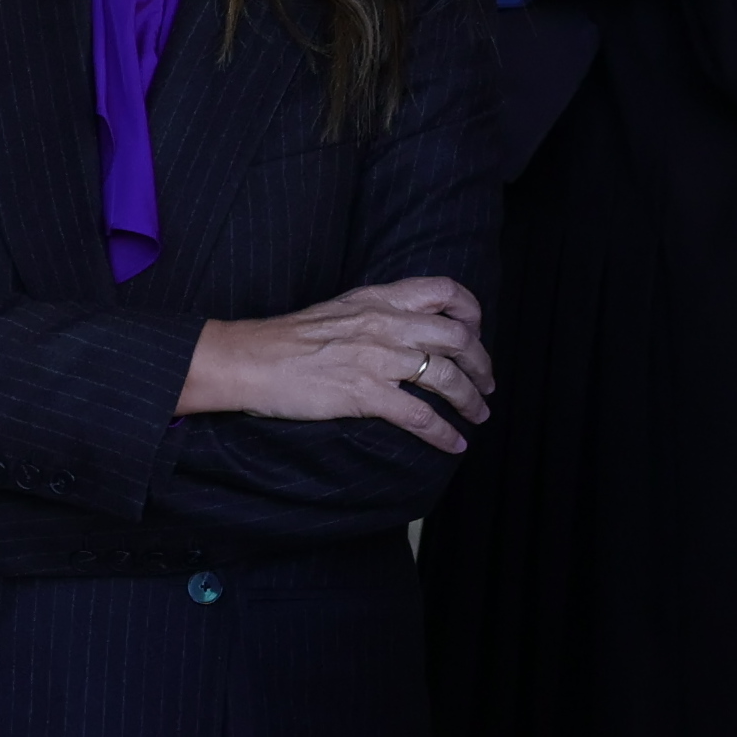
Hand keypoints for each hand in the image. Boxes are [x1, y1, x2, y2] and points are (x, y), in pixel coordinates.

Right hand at [177, 278, 490, 449]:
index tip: (476, 332)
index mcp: (380, 299)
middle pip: (458, 337)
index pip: (445, 291)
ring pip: (447, 377)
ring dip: (471, 400)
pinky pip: (420, 416)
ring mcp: (377, 359)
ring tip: (479, 415)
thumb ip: (377, 313)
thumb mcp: (340, 309)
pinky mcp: (365, 394)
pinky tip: (454, 444)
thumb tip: (407, 329)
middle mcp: (386, 324)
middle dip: (482, 363)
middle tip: (486, 383)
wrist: (249, 358)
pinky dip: (444, 434)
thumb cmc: (287, 338)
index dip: (472, 312)